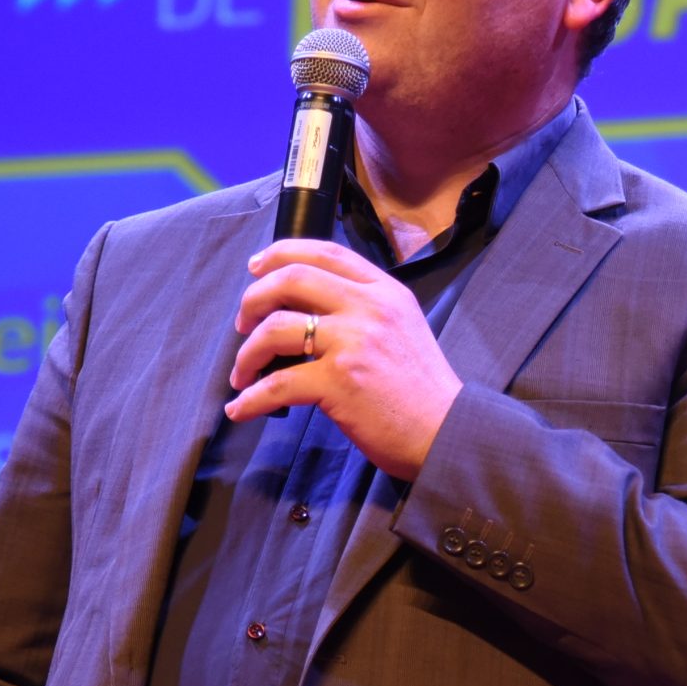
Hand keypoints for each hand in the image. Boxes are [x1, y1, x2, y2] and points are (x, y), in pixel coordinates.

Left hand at [225, 239, 462, 480]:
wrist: (445, 433)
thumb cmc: (420, 389)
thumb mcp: (402, 328)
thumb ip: (363, 309)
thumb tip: (304, 309)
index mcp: (384, 291)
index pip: (325, 252)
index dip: (281, 254)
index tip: (255, 269)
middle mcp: (368, 307)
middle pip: (291, 278)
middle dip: (253, 299)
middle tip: (242, 324)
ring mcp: (352, 342)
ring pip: (275, 328)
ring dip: (247, 352)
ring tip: (243, 374)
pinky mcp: (338, 381)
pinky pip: (277, 384)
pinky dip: (251, 399)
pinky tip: (241, 409)